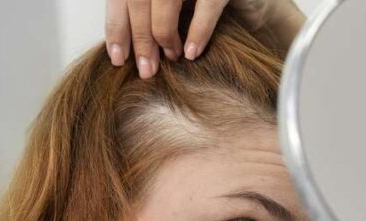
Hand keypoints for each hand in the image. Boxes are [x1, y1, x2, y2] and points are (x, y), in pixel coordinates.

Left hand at [104, 0, 302, 78]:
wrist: (248, 0)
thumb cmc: (199, 6)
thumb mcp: (166, 9)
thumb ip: (142, 18)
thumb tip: (118, 50)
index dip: (117, 27)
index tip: (118, 59)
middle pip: (139, 0)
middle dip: (140, 38)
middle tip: (145, 69)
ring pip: (165, 1)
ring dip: (164, 34)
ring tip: (171, 58)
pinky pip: (206, 7)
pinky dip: (197, 32)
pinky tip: (193, 53)